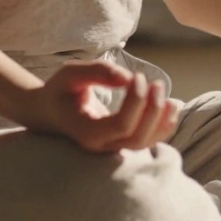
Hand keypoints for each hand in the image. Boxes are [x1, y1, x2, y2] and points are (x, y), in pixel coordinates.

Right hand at [21, 59, 182, 153]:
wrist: (49, 112)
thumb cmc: (60, 91)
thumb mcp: (70, 74)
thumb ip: (97, 72)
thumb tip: (127, 78)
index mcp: (86, 132)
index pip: (121, 126)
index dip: (136, 102)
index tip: (137, 77)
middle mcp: (100, 145)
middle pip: (137, 138)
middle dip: (152, 111)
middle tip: (156, 83)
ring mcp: (112, 147)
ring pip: (145, 143)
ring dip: (162, 121)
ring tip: (170, 98)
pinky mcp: (121, 142)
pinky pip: (147, 141)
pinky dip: (163, 126)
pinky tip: (171, 107)